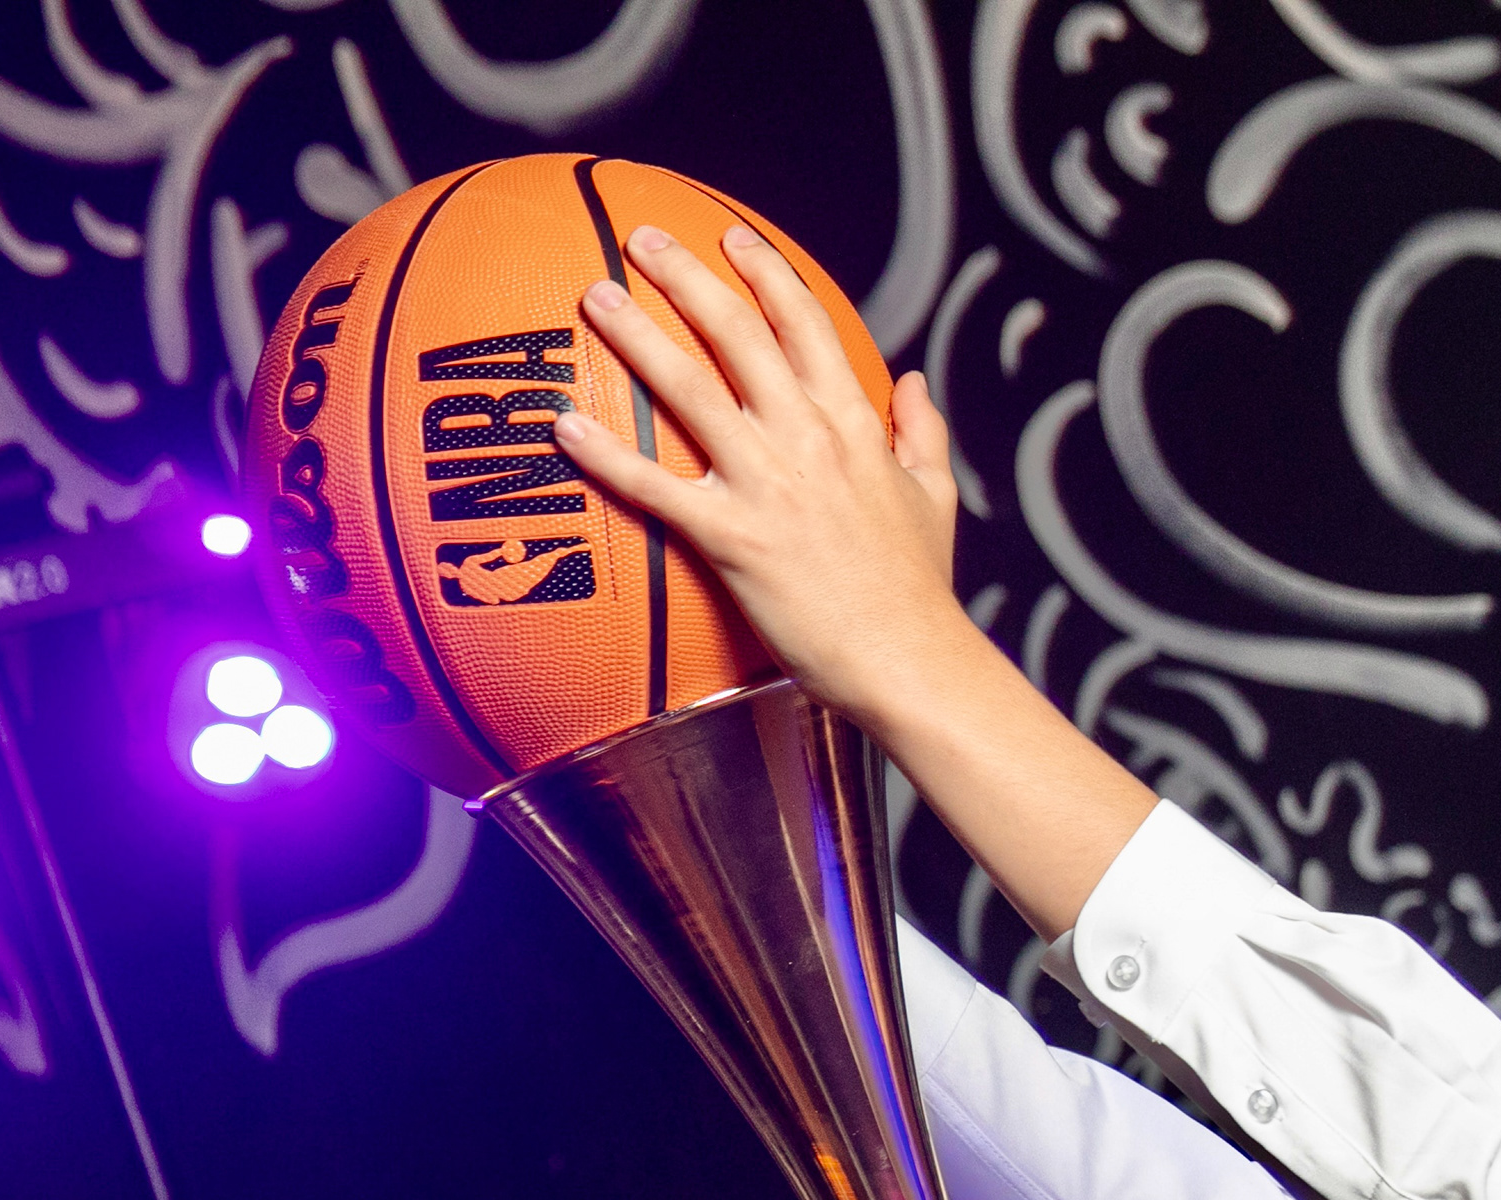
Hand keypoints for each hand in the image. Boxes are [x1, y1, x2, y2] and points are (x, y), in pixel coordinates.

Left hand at [554, 225, 972, 726]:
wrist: (911, 661)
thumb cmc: (921, 589)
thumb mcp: (936, 498)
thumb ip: (921, 432)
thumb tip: (913, 381)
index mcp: (856, 424)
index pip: (806, 323)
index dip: (766, 271)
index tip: (732, 237)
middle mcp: (807, 440)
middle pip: (737, 333)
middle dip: (684, 276)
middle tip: (642, 240)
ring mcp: (768, 486)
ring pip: (688, 389)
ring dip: (636, 336)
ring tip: (594, 297)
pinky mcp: (732, 538)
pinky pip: (654, 486)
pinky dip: (605, 455)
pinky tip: (564, 426)